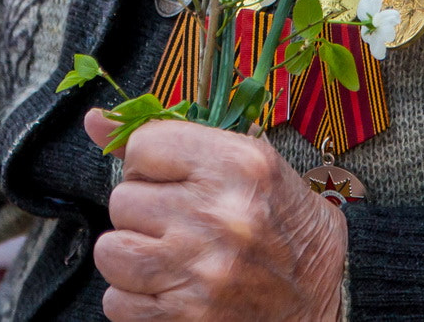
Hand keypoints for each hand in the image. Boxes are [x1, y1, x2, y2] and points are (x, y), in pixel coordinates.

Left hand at [85, 112, 344, 321]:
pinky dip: (135, 298)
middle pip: (122, 200)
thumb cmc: (283, 222)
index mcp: (237, 165)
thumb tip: (94, 120)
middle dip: (143, 212)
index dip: (150, 164)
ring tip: (167, 255)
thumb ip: (167, 140)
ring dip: (132, 255)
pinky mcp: (188, 318)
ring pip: (111, 252)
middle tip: (177, 222)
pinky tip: (169, 288)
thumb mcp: (243, 163)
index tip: (171, 179)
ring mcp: (202, 272)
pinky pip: (117, 302)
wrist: (329, 293)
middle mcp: (218, 216)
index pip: (141, 146)